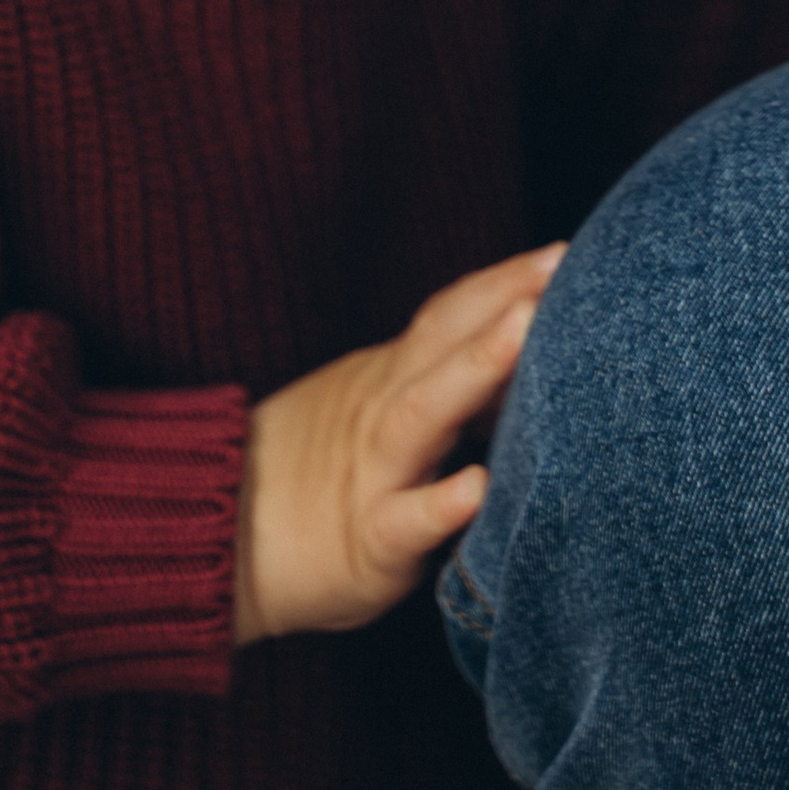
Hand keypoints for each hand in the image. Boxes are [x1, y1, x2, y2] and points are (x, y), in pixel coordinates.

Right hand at [233, 244, 562, 646]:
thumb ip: (441, 386)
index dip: (503, 279)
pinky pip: (403, 520)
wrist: (224, 535)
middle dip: (504, 295)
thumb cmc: (316, 475)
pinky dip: (439, 503)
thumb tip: (528, 361)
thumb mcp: (373, 409)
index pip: (449, 314)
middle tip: (563, 261)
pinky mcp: (367, 539)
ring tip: (528, 326)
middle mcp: (382, 409)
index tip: (564, 249)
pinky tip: (477, 489)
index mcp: (389, 379)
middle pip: (442, 337)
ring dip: (478, 365)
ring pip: (424, 411)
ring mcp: (373, 470)